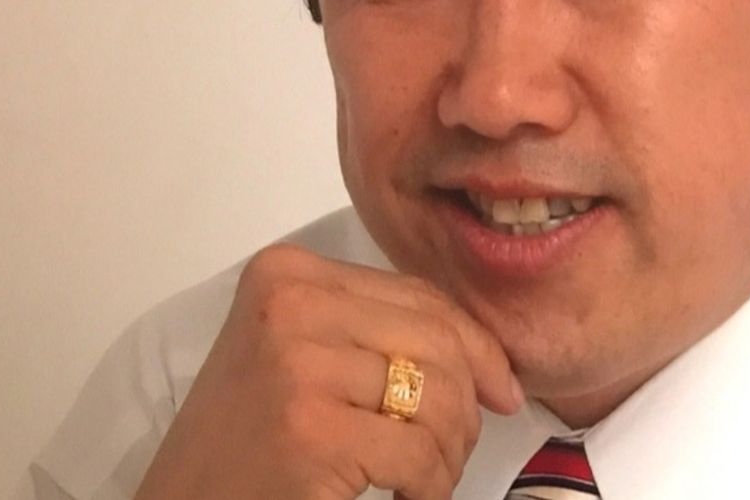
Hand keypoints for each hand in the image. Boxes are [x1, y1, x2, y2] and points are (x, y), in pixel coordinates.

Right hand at [134, 243, 522, 499]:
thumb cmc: (247, 439)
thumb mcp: (301, 353)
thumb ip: (379, 333)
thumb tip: (493, 364)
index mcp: (289, 272)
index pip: (418, 295)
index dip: (476, 344)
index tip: (503, 389)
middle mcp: (291, 303)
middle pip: (437, 341)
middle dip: (467, 403)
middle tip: (455, 449)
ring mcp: (298, 363)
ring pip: (439, 396)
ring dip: (449, 451)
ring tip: (424, 477)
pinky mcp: (310, 429)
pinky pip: (419, 454)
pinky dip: (430, 486)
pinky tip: (406, 497)